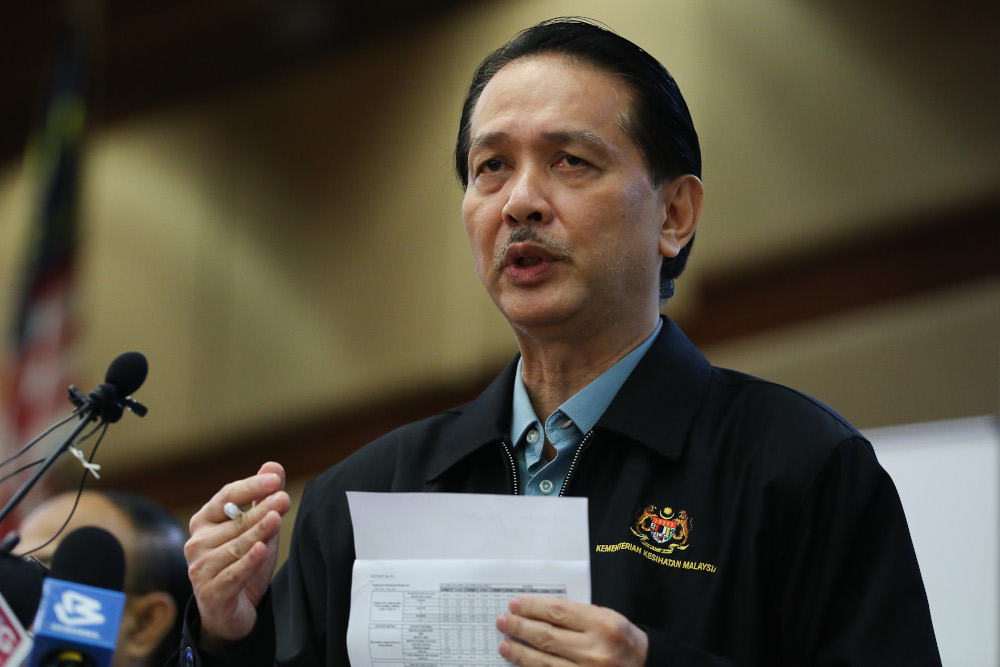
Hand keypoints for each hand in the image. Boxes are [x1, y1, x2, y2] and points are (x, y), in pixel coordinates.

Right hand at [184, 461, 290, 649]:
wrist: (231, 611)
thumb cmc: (242, 563)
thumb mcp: (257, 529)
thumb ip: (263, 498)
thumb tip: (273, 466)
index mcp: (204, 521)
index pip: (227, 496)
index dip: (251, 487)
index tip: (275, 480)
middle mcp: (197, 543)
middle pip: (234, 522)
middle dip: (261, 509)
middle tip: (283, 498)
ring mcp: (200, 569)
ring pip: (235, 546)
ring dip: (257, 532)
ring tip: (277, 519)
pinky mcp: (210, 592)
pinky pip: (233, 574)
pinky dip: (247, 562)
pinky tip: (261, 549)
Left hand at [496, 596, 647, 665]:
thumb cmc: (623, 640)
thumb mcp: (607, 619)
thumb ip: (577, 616)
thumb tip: (538, 613)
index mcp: (603, 624)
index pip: (557, 612)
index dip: (532, 608)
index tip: (515, 605)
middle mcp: (595, 649)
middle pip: (546, 636)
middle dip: (520, 627)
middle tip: (503, 621)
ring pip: (544, 661)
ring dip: (520, 652)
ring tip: (505, 644)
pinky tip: (522, 664)